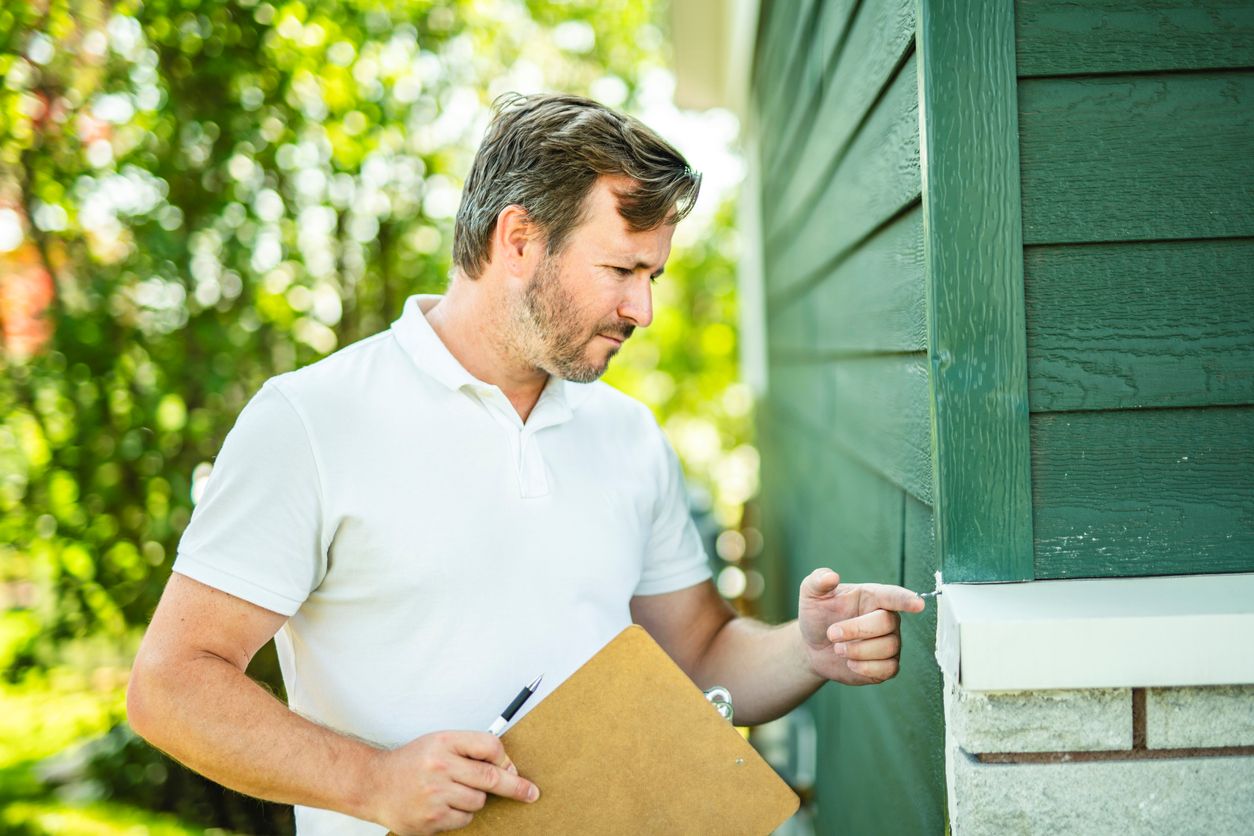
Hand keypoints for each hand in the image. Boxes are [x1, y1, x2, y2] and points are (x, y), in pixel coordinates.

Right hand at [367, 730, 539, 834]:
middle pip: (491, 778)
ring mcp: (435, 794)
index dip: (505, 758)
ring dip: (474, 799)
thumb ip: (470, 750)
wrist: (374, 784)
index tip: (513, 768)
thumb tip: (506, 767)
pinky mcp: (431, 818)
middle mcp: (440, 766)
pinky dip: (460, 814)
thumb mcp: (439, 743)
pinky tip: (443, 806)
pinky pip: (463, 819)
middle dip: (516, 787)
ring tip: (452, 792)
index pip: (489, 746)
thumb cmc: (411, 763)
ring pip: (478, 801)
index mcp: (444, 742)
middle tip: (531, 793)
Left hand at [797, 568, 925, 685]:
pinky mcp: (887, 665)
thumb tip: (831, 576)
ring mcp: (889, 642)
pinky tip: (850, 663)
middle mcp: (886, 618)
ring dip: (858, 650)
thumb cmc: (817, 616)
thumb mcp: (811, 595)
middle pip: (887, 623)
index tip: (918, 604)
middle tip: (832, 634)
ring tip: (838, 648)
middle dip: (857, 630)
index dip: (906, 600)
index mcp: (872, 596)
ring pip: (888, 647)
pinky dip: (866, 668)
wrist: (813, 647)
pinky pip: (888, 669)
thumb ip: (817, 581)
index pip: (894, 596)